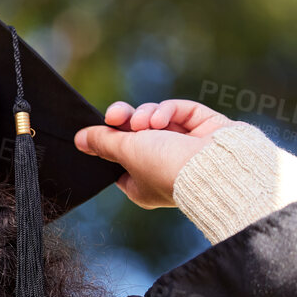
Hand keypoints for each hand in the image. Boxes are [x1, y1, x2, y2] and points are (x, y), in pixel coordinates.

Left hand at [74, 99, 234, 208]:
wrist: (215, 166)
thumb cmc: (168, 169)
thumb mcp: (127, 153)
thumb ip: (103, 142)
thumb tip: (81, 139)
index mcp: (145, 185)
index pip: (120, 160)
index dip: (111, 143)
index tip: (102, 129)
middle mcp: (166, 167)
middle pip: (136, 135)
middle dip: (125, 121)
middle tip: (115, 115)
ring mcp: (187, 146)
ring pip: (156, 120)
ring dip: (146, 116)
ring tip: (145, 123)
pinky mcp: (204, 127)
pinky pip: (180, 112)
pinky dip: (167, 111)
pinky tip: (162, 120)